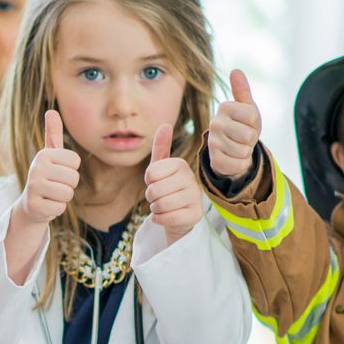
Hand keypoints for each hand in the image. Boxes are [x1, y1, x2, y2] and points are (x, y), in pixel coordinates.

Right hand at [15, 110, 79, 228]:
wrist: (30, 204)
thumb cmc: (46, 176)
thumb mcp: (50, 155)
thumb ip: (53, 133)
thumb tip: (51, 110)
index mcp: (43, 154)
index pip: (75, 162)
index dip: (71, 170)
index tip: (58, 172)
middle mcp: (36, 168)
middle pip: (73, 178)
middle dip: (68, 185)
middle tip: (54, 186)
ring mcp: (33, 187)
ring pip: (67, 194)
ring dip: (62, 198)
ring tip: (51, 195)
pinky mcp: (34, 206)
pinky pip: (60, 208)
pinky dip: (56, 209)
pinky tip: (46, 205)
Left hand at [144, 124, 203, 244]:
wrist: (179, 215)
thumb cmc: (167, 188)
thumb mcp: (160, 168)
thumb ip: (161, 147)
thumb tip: (164, 124)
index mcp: (180, 164)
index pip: (150, 174)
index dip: (148, 181)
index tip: (157, 182)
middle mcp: (191, 178)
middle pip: (154, 190)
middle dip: (151, 197)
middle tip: (160, 197)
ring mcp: (195, 197)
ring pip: (160, 205)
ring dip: (155, 209)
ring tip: (164, 206)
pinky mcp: (195, 215)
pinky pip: (167, 219)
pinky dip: (160, 220)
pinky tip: (167, 216)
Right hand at [206, 69, 261, 180]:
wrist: (232, 150)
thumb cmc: (242, 126)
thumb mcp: (247, 108)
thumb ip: (242, 91)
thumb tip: (235, 70)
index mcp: (224, 107)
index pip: (253, 116)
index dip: (255, 123)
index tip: (247, 124)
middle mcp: (214, 123)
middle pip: (249, 135)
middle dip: (251, 139)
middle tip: (243, 138)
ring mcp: (212, 143)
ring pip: (244, 150)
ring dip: (246, 151)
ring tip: (239, 147)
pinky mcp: (214, 161)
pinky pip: (239, 164)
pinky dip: (241, 163)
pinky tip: (234, 158)